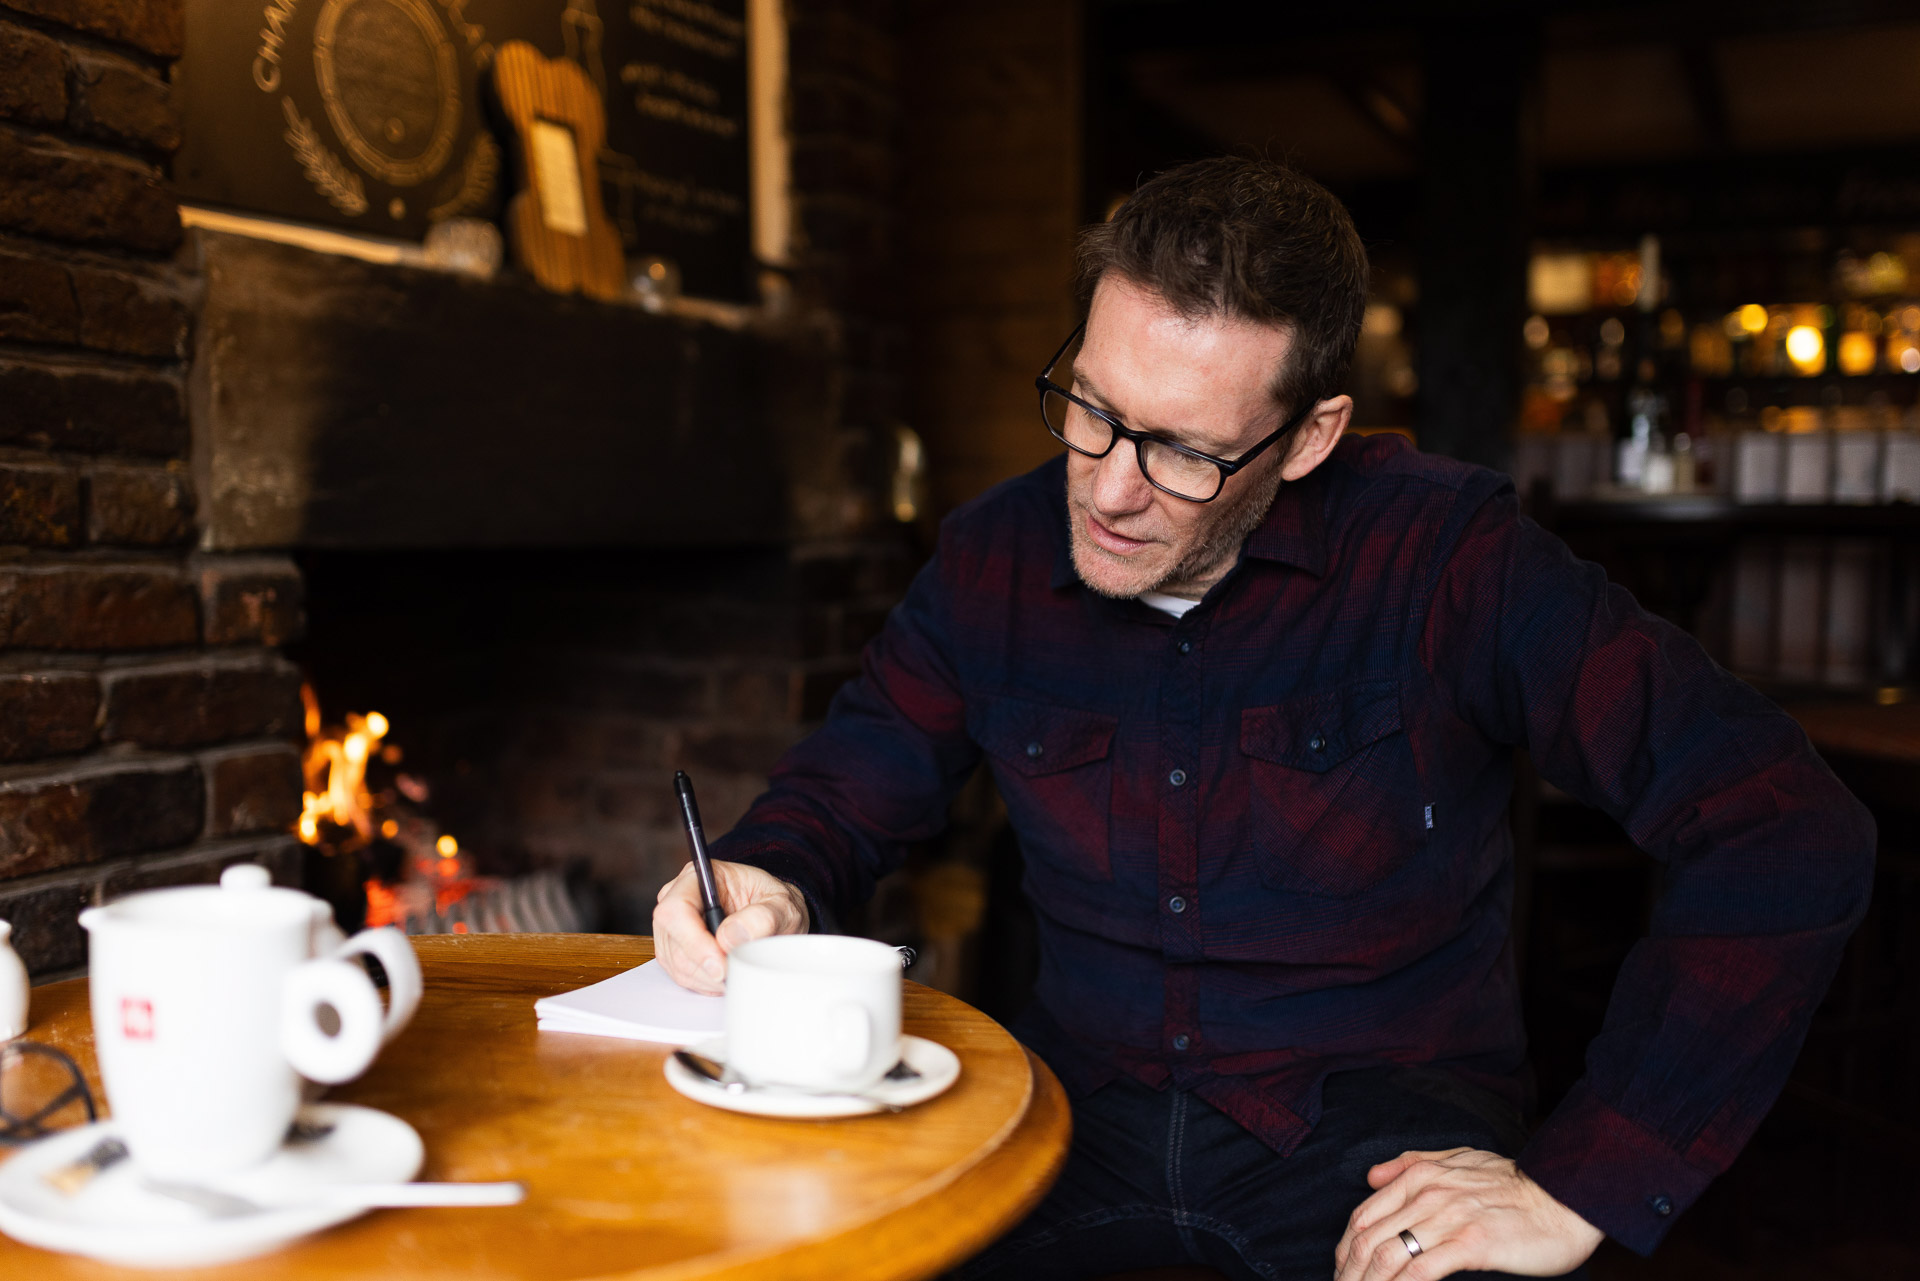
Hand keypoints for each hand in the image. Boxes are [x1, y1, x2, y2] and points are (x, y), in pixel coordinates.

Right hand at [651, 860, 809, 994]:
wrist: (776, 918)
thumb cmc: (775, 905)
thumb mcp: (783, 905)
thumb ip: (762, 917)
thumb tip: (730, 937)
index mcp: (700, 877)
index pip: (677, 909)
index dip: (694, 940)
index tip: (721, 962)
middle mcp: (678, 899)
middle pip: (674, 940)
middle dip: (706, 964)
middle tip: (737, 970)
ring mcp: (673, 927)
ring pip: (677, 963)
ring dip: (709, 976)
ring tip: (738, 968)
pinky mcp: (675, 951)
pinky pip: (682, 975)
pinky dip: (707, 982)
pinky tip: (728, 973)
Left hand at [1334, 1148, 1603, 1280]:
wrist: (1565, 1197)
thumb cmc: (1515, 1184)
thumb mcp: (1459, 1159)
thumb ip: (1412, 1164)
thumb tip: (1371, 1175)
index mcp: (1419, 1176)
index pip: (1362, 1217)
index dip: (1344, 1251)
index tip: (1341, 1273)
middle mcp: (1426, 1195)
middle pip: (1366, 1240)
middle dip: (1348, 1274)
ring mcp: (1447, 1220)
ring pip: (1386, 1258)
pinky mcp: (1470, 1245)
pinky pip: (1420, 1272)